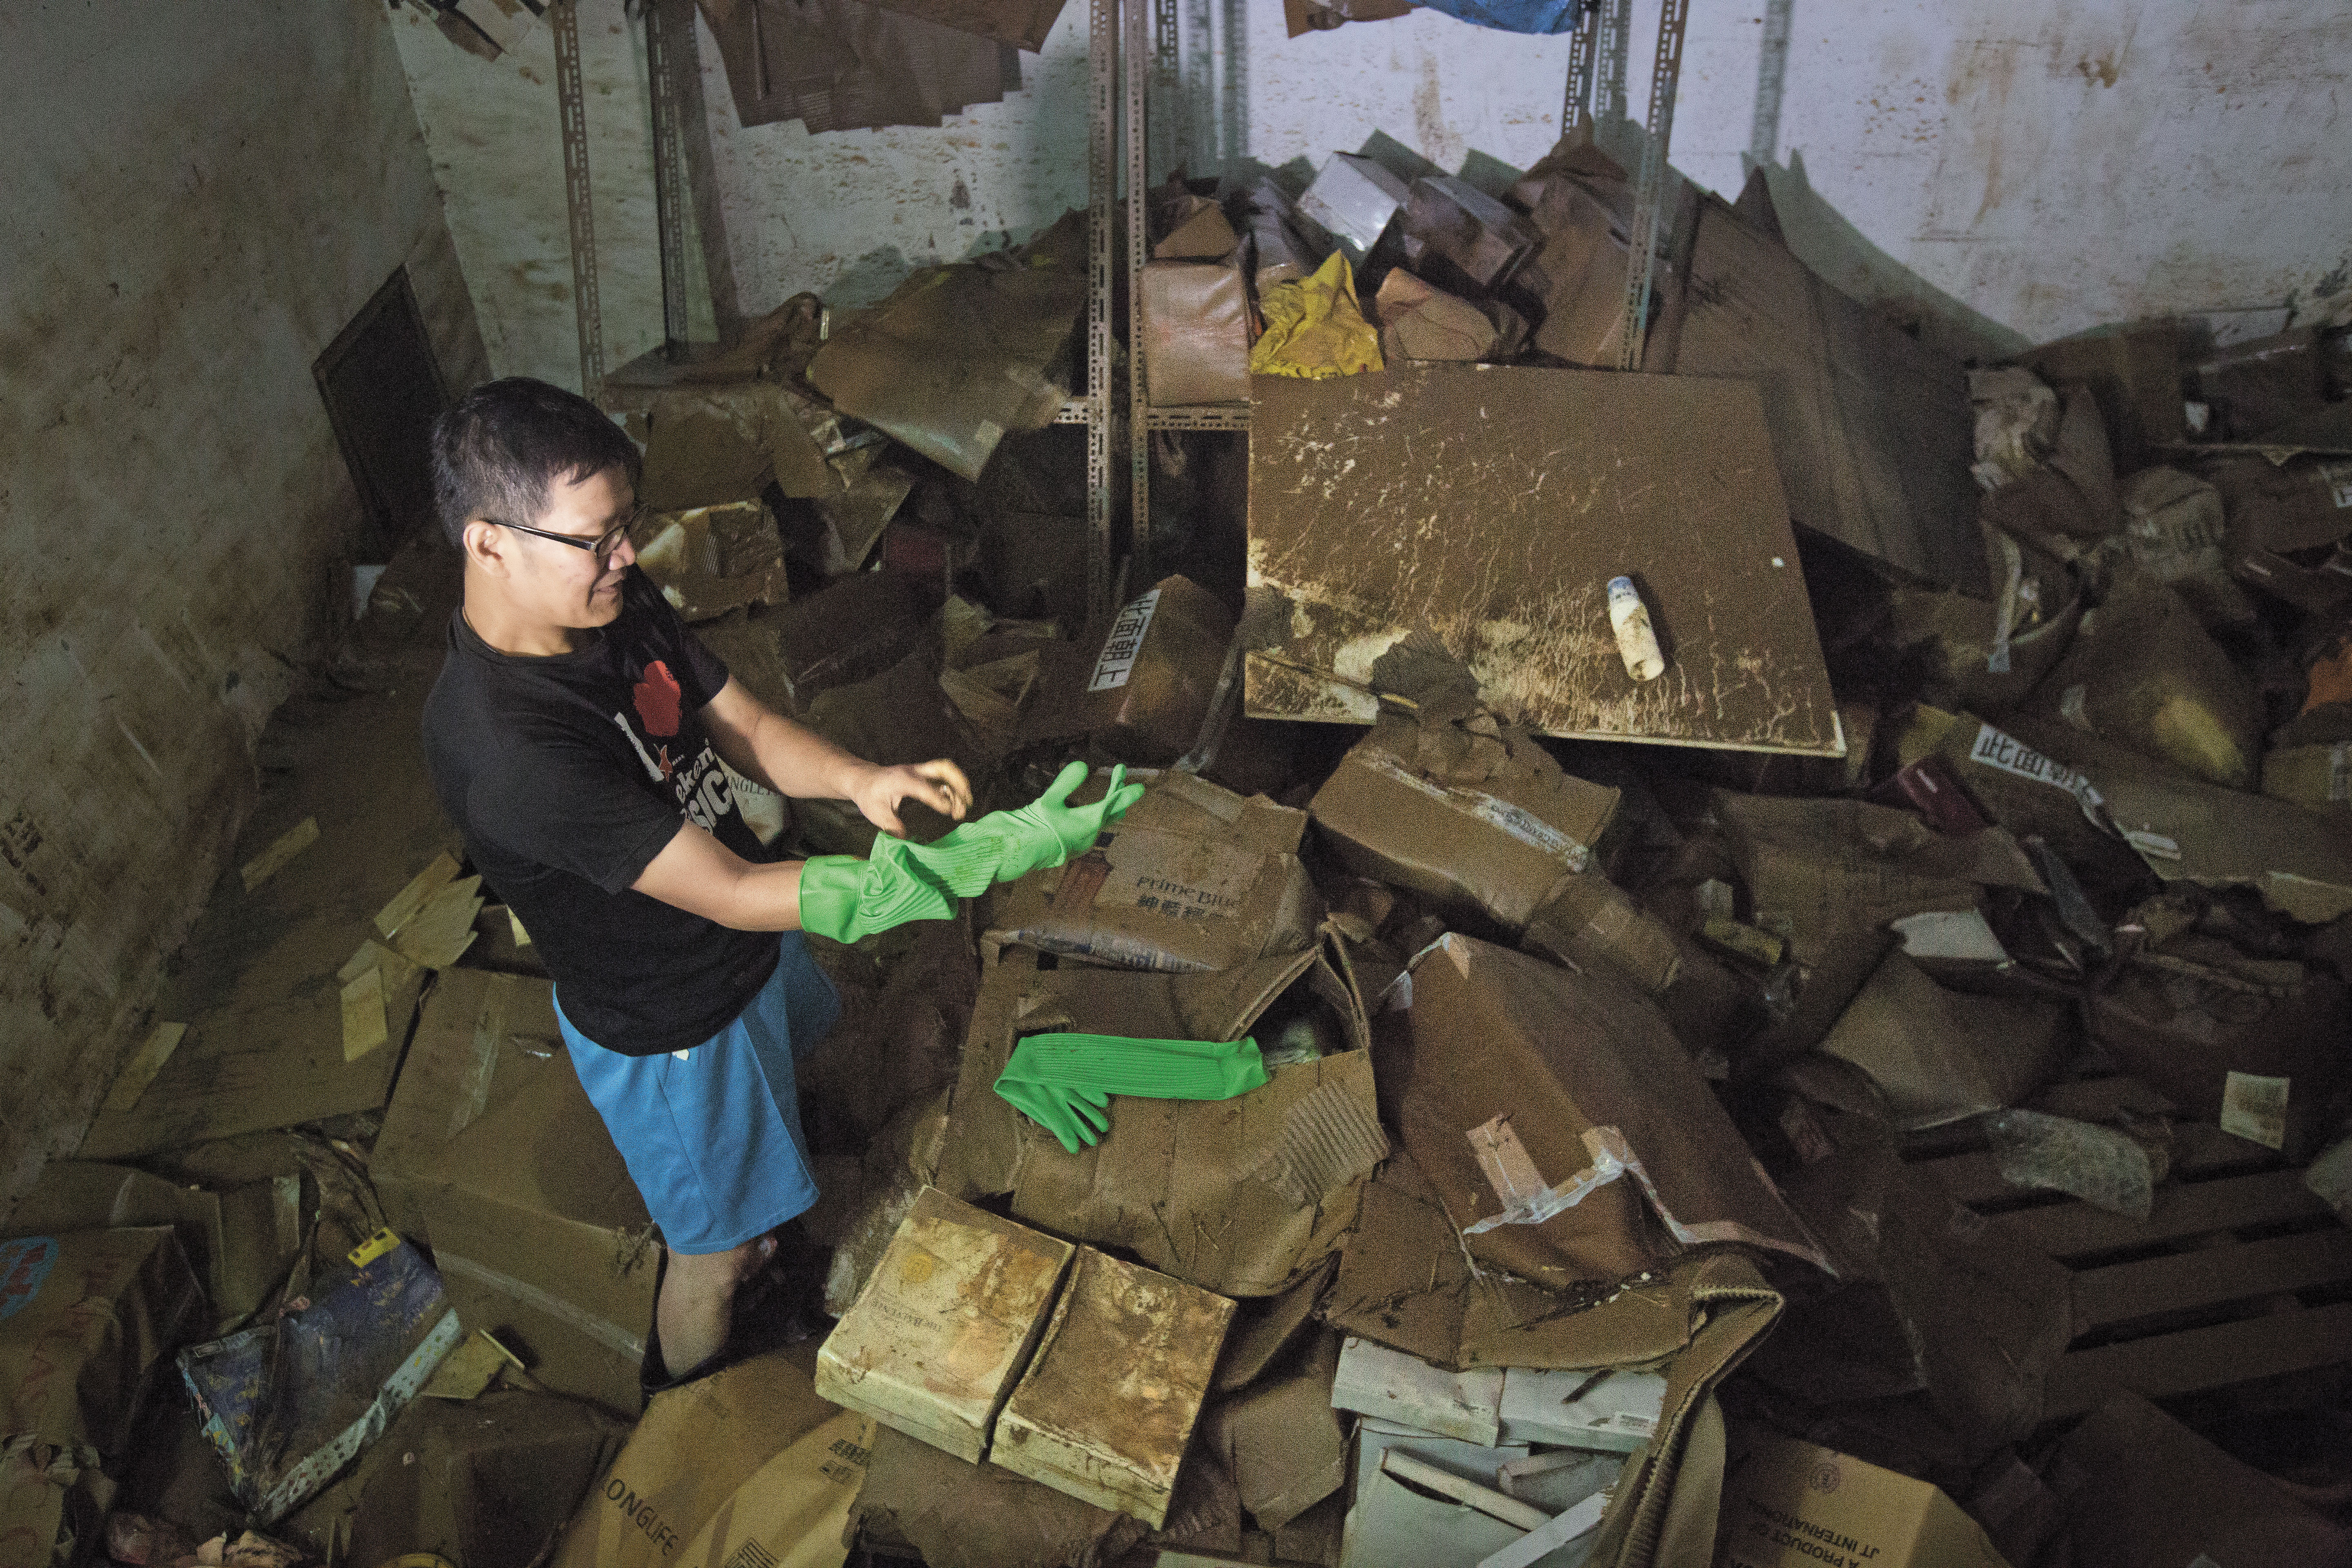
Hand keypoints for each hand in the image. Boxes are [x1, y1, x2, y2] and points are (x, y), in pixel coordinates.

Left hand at [851, 759, 971, 836]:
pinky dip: (953, 786)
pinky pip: (943, 775)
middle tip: (967, 803)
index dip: (938, 799)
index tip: (950, 813)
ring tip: (966, 804)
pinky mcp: (923, 774)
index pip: (925, 788)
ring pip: (946, 769)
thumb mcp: (876, 813)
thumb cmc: (869, 795)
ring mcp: (920, 771)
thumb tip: (905, 840)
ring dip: (960, 784)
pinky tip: (955, 802)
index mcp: (902, 780)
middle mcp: (914, 772)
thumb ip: (891, 826)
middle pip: (943, 768)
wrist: (863, 779)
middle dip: (959, 783)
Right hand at [984, 760, 1146, 884]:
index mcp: (1090, 822)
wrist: (1020, 852)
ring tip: (1114, 800)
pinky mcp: (1074, 848)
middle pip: (1111, 814)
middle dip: (1118, 798)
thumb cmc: (1034, 825)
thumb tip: (1083, 765)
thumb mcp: (1049, 801)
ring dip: (1107, 810)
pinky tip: (1087, 818)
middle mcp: (1091, 834)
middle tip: (1123, 782)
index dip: (1125, 792)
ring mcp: (1083, 843)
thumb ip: (1066, 782)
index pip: (1113, 803)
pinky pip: (1091, 832)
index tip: (1140, 786)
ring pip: (1102, 824)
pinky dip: (1095, 820)